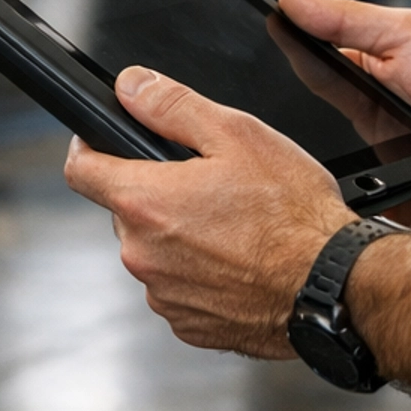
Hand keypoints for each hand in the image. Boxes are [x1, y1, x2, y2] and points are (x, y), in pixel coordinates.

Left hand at [63, 67, 345, 355]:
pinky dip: (200, 271)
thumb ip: (171, 106)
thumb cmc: (292, 214)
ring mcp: (163, 295)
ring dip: (180, 234)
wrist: (331, 285)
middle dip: (156, 191)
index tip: (103, 141)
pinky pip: (178, 286)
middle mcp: (143, 255)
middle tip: (209, 182)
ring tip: (234, 224)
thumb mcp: (236, 134)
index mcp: (145, 203)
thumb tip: (131, 86)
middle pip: (125, 209)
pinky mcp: (188, 324)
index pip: (80, 169)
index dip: (89, 146)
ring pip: (155, 249)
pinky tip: (240, 258)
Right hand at [276, 0, 410, 227]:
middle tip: (256, 110)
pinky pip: (350, 207)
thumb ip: (347, 20)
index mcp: (364, 81)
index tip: (248, 42)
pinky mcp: (388, 204)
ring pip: (320, 169)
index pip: (308, 68)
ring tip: (291, 152)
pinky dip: (340, 199)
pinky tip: (328, 191)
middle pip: (304, 122)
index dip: (279, 57)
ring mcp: (374, 166)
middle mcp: (364, 124)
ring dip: (309, 162)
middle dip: (282, 121)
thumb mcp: (406, 34)